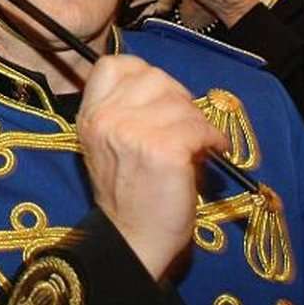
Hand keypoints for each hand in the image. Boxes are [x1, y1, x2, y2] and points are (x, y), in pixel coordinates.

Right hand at [78, 55, 226, 280]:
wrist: (131, 239)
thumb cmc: (125, 193)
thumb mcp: (106, 144)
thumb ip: (122, 111)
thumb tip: (168, 92)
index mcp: (90, 115)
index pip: (113, 65)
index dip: (141, 73)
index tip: (158, 95)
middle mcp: (106, 119)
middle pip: (155, 78)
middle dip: (178, 98)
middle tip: (186, 122)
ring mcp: (133, 132)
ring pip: (181, 103)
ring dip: (198, 121)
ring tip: (199, 141)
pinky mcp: (163, 150)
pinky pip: (199, 127)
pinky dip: (213, 138)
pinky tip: (213, 150)